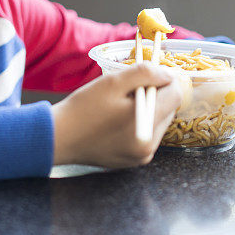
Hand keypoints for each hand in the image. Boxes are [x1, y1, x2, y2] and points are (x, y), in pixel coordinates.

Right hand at [51, 64, 182, 167]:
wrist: (58, 138)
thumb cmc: (83, 108)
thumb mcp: (113, 82)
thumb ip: (145, 74)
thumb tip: (168, 74)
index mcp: (146, 125)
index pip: (175, 94)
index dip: (166, 79)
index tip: (150, 74)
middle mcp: (149, 145)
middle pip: (169, 109)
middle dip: (156, 95)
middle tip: (129, 90)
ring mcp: (142, 156)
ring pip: (159, 122)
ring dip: (149, 109)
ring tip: (121, 106)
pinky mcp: (135, 161)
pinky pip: (148, 135)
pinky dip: (140, 123)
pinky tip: (118, 120)